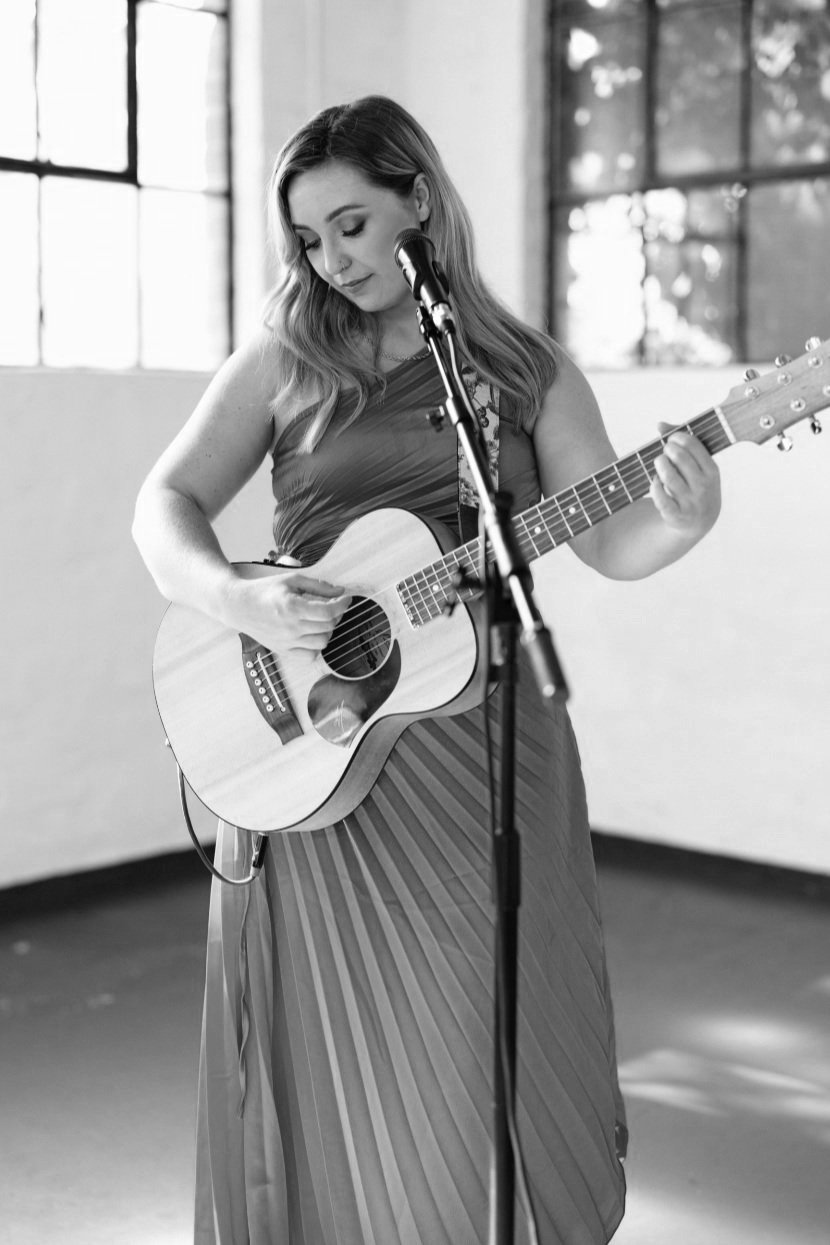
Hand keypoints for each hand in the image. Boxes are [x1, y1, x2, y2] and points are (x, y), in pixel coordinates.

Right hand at [226, 570, 350, 653]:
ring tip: (319, 619)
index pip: (329, 612)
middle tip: (332, 605)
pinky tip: (311, 634)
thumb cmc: (264, 591)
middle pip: (328, 626)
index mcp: (292, 608)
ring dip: (327, 630)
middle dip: (336, 614)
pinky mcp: (283, 651)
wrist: (238, 606)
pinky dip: (316, 646)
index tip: (346, 598)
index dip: (343, 604)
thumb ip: (318, 586)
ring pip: (323, 643)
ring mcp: (287, 642)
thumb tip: (340, 591)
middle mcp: (290, 628)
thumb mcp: (291, 580)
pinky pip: (310, 656)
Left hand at [649, 422, 720, 537]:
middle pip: (679, 458)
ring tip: (659, 463)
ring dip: (659, 465)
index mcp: (712, 471)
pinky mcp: (676, 515)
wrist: (698, 522)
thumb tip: (659, 424)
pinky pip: (659, 497)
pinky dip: (654, 486)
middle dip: (667, 450)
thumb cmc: (696, 486)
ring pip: (668, 476)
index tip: (671, 439)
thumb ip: (682, 443)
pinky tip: (655, 482)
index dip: (678, 437)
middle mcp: (703, 486)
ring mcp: (690, 502)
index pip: (693, 445)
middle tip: (665, 451)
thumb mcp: (699, 467)